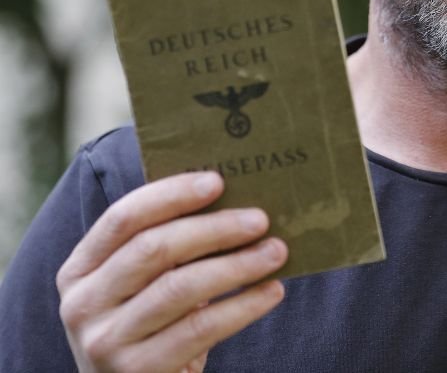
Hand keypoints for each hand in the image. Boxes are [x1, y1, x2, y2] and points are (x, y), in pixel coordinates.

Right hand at [56, 171, 287, 371]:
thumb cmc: (152, 326)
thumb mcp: (143, 285)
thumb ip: (169, 246)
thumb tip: (234, 200)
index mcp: (80, 269)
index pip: (123, 218)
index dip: (171, 195)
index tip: (218, 181)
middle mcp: (83, 304)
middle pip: (153, 249)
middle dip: (214, 228)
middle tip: (260, 219)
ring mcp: (105, 341)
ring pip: (180, 288)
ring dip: (237, 265)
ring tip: (276, 252)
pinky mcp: (137, 371)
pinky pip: (200, 328)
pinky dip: (244, 305)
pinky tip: (273, 291)